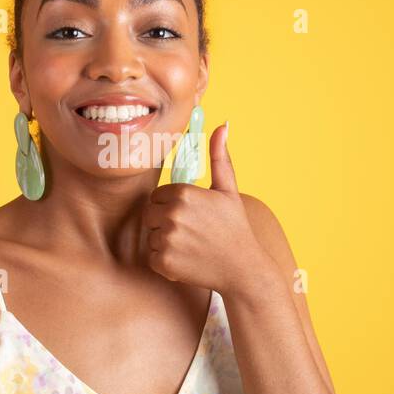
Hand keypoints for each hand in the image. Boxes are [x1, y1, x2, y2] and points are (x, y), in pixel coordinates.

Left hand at [141, 121, 270, 294]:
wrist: (243, 268)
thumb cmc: (235, 227)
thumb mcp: (228, 189)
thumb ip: (219, 157)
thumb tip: (222, 125)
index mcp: (183, 193)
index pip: (157, 196)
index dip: (171, 206)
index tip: (191, 216)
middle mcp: (173, 214)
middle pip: (149, 215)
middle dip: (164, 223)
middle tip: (190, 232)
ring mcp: (167, 239)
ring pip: (150, 236)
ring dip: (165, 242)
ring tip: (191, 246)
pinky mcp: (164, 262)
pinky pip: (152, 257)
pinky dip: (165, 261)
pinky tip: (186, 260)